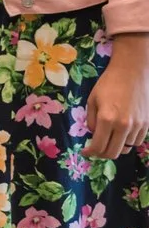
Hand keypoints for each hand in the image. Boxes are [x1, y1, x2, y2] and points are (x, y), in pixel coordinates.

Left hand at [87, 34, 148, 159]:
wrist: (132, 72)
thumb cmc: (108, 83)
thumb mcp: (92, 100)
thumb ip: (91, 120)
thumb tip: (94, 134)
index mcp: (107, 119)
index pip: (98, 146)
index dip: (90, 152)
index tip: (85, 152)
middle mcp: (123, 125)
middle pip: (113, 153)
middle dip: (102, 154)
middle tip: (95, 150)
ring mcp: (137, 126)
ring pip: (126, 148)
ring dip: (116, 147)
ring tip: (108, 139)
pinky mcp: (147, 124)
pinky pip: (136, 141)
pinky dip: (128, 142)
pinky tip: (121, 134)